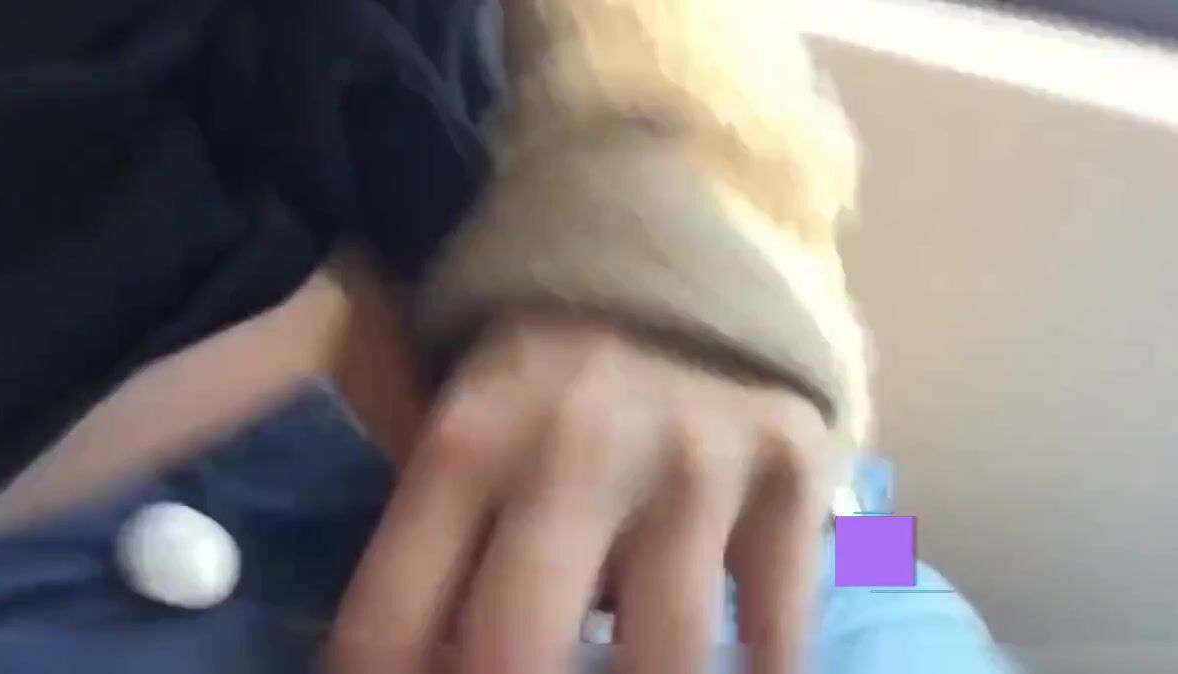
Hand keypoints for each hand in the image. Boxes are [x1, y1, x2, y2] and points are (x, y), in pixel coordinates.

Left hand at [327, 313, 834, 673]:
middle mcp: (575, 451)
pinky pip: (780, 622)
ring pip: (666, 657)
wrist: (688, 236)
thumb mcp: (468, 413)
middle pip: (516, 651)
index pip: (391, 616)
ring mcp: (695, 461)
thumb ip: (440, 533)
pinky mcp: (792, 466)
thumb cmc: (555, 352)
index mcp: (469, 437)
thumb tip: (421, 660)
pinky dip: (760, 672)